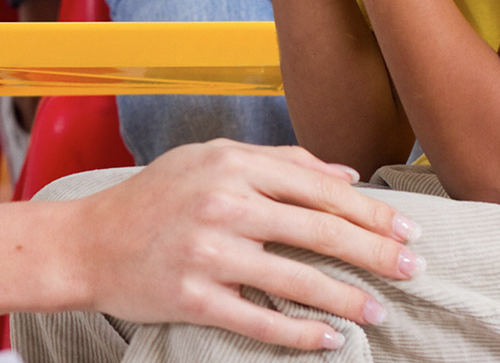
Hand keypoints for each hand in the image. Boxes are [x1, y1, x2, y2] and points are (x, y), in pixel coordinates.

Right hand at [65, 140, 421, 349]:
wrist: (85, 242)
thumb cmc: (151, 199)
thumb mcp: (209, 159)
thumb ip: (277, 161)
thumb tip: (346, 176)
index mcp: (232, 164)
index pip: (320, 187)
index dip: (371, 211)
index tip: (407, 229)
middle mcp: (224, 203)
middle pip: (321, 230)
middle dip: (377, 253)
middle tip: (414, 269)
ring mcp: (208, 252)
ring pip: (299, 279)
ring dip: (349, 299)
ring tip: (380, 312)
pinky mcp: (194, 297)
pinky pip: (262, 320)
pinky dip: (302, 333)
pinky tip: (331, 339)